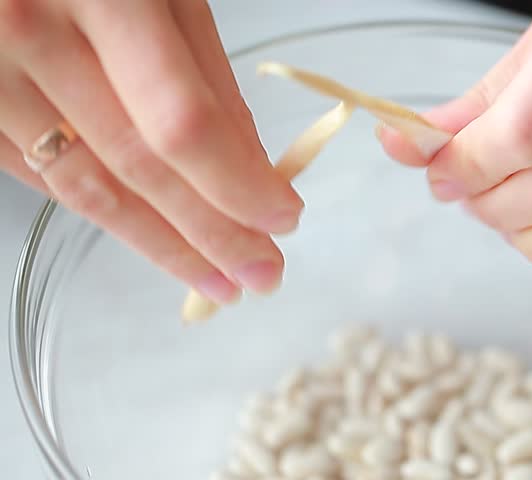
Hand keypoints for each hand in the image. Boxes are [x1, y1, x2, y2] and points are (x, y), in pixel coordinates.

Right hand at [0, 0, 302, 301]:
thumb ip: (205, 74)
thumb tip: (250, 168)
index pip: (183, 121)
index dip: (237, 183)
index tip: (284, 218)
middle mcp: (34, 35)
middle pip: (138, 167)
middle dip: (212, 234)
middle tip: (262, 274)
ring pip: (88, 187)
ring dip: (162, 244)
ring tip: (217, 280)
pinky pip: (47, 178)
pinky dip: (109, 212)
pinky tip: (155, 239)